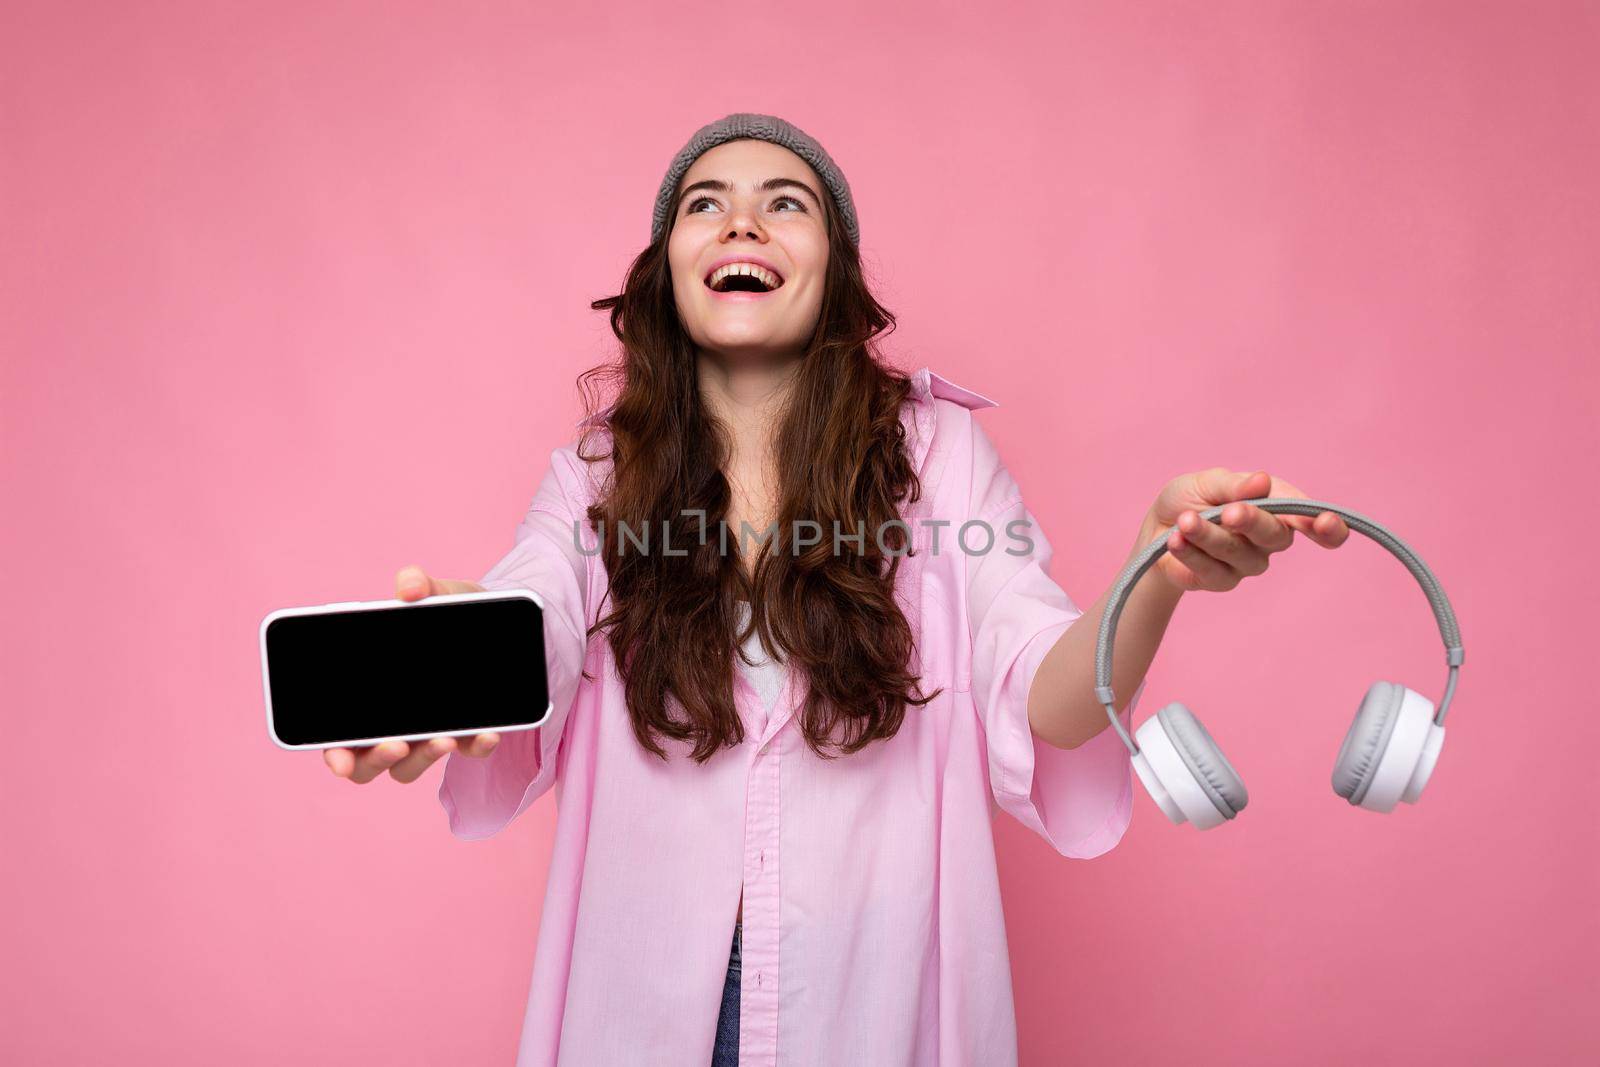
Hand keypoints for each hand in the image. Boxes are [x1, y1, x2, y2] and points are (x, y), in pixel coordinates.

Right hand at [321, 564, 499, 784]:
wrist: (494, 624)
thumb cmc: (446, 612)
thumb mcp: (437, 595)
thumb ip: (420, 586)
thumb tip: (410, 585)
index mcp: (366, 697)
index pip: (340, 736)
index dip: (335, 754)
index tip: (339, 761)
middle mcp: (391, 722)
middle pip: (371, 762)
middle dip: (378, 760)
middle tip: (396, 744)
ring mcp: (427, 731)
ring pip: (413, 765)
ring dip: (425, 758)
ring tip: (443, 739)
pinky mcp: (466, 731)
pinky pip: (468, 750)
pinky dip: (476, 747)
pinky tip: (487, 735)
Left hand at [1136, 468, 1349, 594]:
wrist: (1156, 527)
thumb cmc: (1190, 498)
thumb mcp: (1208, 482)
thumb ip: (1235, 485)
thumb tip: (1263, 481)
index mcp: (1275, 507)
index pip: (1311, 520)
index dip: (1326, 525)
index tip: (1325, 522)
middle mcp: (1269, 538)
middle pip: (1276, 535)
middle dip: (1252, 520)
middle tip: (1229, 511)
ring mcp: (1248, 563)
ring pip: (1238, 553)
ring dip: (1208, 534)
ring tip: (1184, 520)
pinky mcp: (1221, 581)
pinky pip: (1210, 570)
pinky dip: (1189, 551)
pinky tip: (1174, 539)